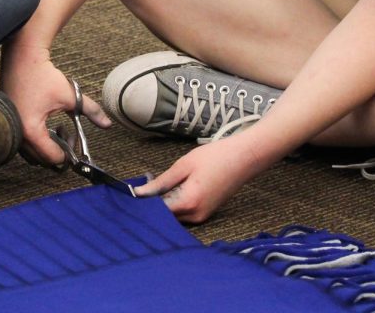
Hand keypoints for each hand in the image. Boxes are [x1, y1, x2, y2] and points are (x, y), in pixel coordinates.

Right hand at [0, 38, 111, 165]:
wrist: (22, 55)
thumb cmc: (43, 74)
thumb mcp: (70, 95)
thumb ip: (90, 111)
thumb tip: (107, 124)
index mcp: (31, 131)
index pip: (52, 157)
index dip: (68, 153)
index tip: (77, 142)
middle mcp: (17, 134)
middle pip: (40, 159)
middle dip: (58, 150)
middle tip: (70, 135)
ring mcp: (10, 128)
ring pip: (30, 152)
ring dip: (46, 146)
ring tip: (59, 128)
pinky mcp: (8, 120)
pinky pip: (22, 141)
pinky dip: (36, 138)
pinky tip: (47, 123)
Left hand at [134, 137, 266, 223]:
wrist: (245, 157)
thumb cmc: (216, 157)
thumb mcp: (184, 165)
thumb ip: (161, 182)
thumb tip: (139, 193)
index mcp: (189, 203)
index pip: (156, 212)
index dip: (142, 203)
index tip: (129, 192)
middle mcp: (195, 216)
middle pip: (164, 215)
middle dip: (151, 201)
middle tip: (143, 181)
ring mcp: (202, 216)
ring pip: (173, 214)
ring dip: (163, 200)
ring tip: (156, 180)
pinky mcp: (206, 213)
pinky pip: (183, 211)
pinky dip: (174, 201)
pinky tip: (172, 185)